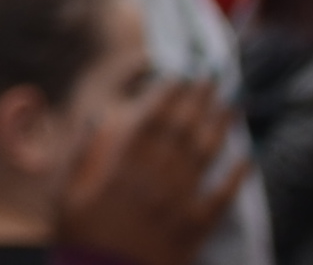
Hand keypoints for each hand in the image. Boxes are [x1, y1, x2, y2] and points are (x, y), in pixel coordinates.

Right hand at [52, 74, 247, 264]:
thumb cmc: (81, 238)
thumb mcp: (64, 194)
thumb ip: (78, 154)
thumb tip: (93, 118)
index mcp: (122, 167)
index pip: (151, 120)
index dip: (168, 94)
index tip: (180, 73)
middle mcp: (155, 179)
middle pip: (182, 130)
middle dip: (198, 100)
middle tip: (213, 77)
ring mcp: (178, 203)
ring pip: (205, 156)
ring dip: (220, 127)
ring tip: (233, 105)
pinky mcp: (196, 228)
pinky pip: (222, 198)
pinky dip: (236, 177)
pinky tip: (249, 158)